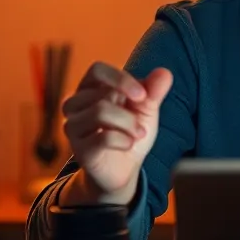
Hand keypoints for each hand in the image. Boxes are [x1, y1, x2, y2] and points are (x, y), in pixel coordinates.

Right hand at [59, 61, 172, 201]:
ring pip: (99, 112)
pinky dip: (123, 140)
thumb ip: (153, 91)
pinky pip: (102, 137)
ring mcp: (74, 127)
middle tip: (141, 126)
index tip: (142, 96)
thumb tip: (165, 73)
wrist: (123, 169)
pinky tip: (128, 145)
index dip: (120, 79)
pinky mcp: (79, 149)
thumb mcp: (146, 109)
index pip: (97, 70)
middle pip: (103, 95)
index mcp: (91, 88)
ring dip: (128, 125)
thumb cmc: (130, 132)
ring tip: (137, 135)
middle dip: (130, 112)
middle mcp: (76, 104)